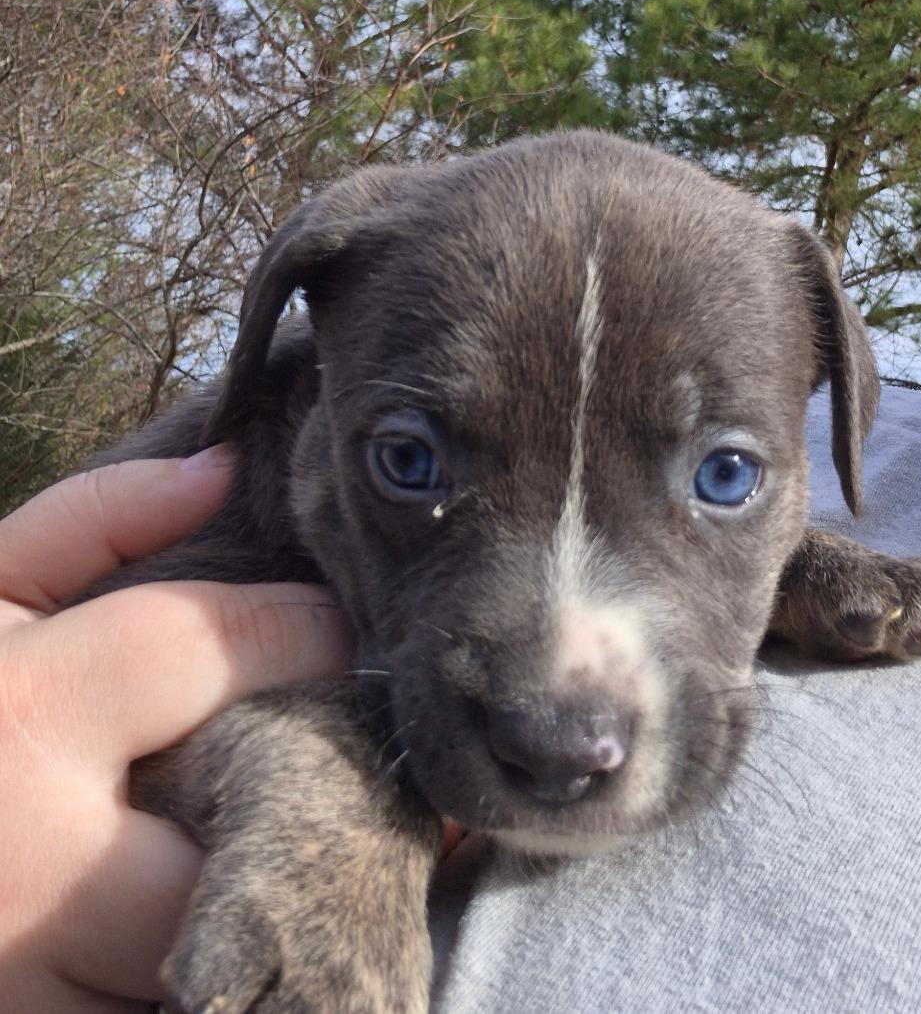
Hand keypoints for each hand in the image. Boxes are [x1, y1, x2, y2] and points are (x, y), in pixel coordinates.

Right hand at [0, 449, 351, 1012]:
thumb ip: (94, 522)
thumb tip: (224, 464)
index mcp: (19, 719)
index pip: (199, 648)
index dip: (299, 630)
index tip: (342, 629)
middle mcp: (37, 869)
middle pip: (253, 814)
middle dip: (329, 777)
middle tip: (378, 747)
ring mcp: (48, 985)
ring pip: (238, 926)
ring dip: (298, 871)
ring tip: (334, 821)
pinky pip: (187, 997)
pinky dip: (242, 944)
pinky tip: (256, 896)